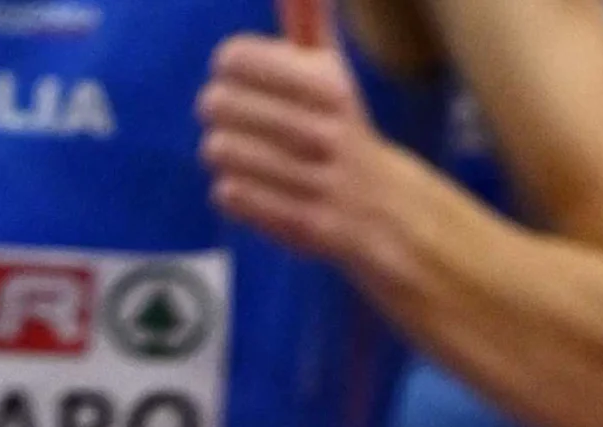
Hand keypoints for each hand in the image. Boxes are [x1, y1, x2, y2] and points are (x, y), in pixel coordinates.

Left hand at [199, 0, 396, 271]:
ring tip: (232, 153)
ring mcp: (316, 181)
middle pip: (220, 102)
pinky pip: (232, 195)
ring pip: (221, 150)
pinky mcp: (304, 225)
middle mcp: (326, 131)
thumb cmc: (343, 131)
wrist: (387, 213)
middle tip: (224, 116)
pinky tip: (241, 186)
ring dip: (219, 151)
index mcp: (328, 85)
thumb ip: (308, 23)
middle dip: (215, 109)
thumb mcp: (333, 74)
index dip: (227, 67)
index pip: (238, 57)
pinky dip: (229, 190)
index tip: (234, 77)